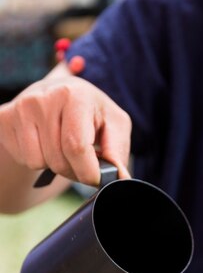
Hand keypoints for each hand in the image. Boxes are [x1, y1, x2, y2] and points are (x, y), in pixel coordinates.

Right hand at [0, 64, 131, 185]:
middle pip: (59, 159)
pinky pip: (25, 160)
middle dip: (74, 171)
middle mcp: (44, 96)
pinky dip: (38, 160)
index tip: (95, 178)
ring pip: (39, 163)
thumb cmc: (91, 114)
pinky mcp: (5, 119)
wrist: (57, 96)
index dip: (88, 172)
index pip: (76, 147)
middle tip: (81, 160)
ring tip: (63, 147)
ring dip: (55, 166)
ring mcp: (21, 107)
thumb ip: (118, 151)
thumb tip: (120, 178)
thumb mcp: (114, 125)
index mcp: (75, 94)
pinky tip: (44, 143)